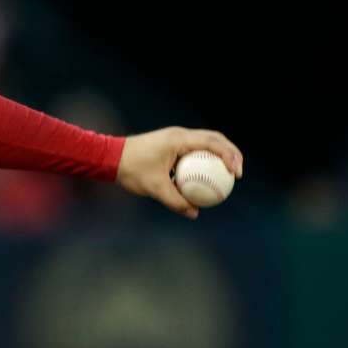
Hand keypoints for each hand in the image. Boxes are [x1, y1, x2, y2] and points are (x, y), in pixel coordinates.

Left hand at [115, 126, 242, 219]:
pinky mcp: (170, 145)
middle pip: (215, 139)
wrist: (109, 157)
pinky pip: (193, 152)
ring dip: (218, 156)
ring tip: (228, 175)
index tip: (236, 173)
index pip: (212, 143)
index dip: (229, 156)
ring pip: (205, 144)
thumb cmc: (130, 169)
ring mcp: (175, 138)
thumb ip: (175, 201)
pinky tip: (206, 179)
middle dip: (230, 154)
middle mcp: (179, 135)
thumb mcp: (154, 188)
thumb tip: (194, 213)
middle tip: (238, 173)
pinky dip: (203, 161)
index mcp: (178, 139)